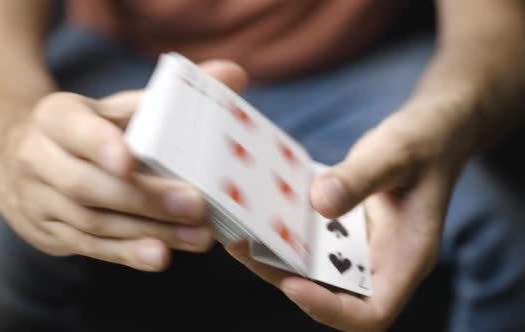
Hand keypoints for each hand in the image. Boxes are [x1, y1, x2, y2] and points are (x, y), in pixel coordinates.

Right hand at [0, 60, 247, 271]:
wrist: (30, 160)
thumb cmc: (90, 130)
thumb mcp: (117, 107)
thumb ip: (171, 96)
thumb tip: (233, 75)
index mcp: (55, 117)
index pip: (74, 128)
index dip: (100, 145)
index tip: (130, 160)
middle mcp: (38, 159)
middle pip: (87, 184)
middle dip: (144, 199)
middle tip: (195, 205)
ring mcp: (39, 200)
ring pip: (91, 222)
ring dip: (146, 231)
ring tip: (196, 236)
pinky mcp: (49, 233)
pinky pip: (89, 247)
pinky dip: (127, 253)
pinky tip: (161, 255)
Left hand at [227, 105, 469, 330]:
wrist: (430, 132)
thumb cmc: (424, 144)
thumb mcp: (394, 154)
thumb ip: (361, 177)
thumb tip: (320, 202)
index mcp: (407, 259)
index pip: (372, 313)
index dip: (329, 309)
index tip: (292, 284)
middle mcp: (382, 263)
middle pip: (333, 296)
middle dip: (286, 280)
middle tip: (246, 250)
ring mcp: (362, 249)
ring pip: (316, 272)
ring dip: (279, 259)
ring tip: (241, 236)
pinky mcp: (346, 231)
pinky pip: (313, 244)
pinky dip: (287, 235)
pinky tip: (261, 214)